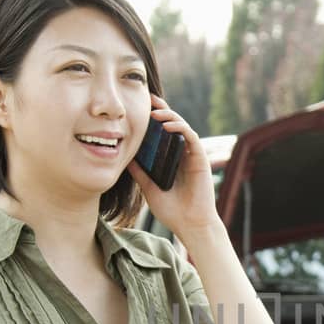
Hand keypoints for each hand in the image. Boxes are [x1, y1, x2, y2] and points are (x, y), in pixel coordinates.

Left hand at [124, 93, 218, 239]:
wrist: (189, 224)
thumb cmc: (172, 210)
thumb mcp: (148, 187)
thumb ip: (139, 172)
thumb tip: (123, 156)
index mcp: (170, 158)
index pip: (162, 133)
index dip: (153, 118)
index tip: (139, 107)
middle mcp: (182, 153)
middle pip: (172, 124)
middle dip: (161, 109)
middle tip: (148, 99)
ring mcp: (191, 154)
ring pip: (182, 126)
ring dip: (169, 116)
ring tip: (155, 112)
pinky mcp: (200, 158)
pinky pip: (190, 136)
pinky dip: (180, 128)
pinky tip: (167, 126)